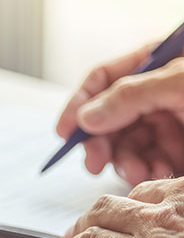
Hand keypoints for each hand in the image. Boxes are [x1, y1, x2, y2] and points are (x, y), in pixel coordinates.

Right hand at [57, 45, 183, 185]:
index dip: (78, 105)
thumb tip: (85, 118)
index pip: (101, 80)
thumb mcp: (177, 82)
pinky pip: (152, 160)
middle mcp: (154, 92)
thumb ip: (129, 96)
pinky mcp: (178, 147)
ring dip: (127, 161)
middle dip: (101, 142)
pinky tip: (160, 173)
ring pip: (128, 143)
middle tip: (94, 163)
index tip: (64, 132)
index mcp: (151, 64)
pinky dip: (151, 170)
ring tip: (138, 173)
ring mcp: (168, 119)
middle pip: (109, 117)